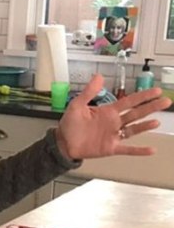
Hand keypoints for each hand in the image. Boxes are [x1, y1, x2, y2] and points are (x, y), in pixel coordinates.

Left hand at [56, 73, 171, 158]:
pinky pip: (127, 149)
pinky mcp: (111, 148)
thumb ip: (89, 92)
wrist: (63, 143)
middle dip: (151, 107)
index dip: (142, 96)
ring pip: (134, 129)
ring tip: (156, 122)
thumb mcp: (77, 105)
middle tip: (166, 101)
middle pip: (136, 113)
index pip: (129, 101)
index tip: (156, 91)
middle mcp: (114, 122)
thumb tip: (99, 76)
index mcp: (108, 111)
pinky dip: (139, 150)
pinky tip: (151, 150)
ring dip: (145, 126)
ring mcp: (114, 135)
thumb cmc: (70, 124)